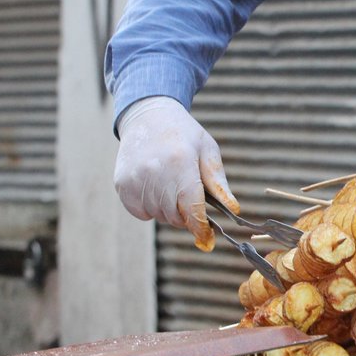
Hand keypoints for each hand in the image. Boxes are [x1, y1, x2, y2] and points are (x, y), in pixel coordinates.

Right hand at [114, 96, 239, 250]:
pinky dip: (149, 207)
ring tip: (170, 185)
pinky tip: (154, 187)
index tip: (206, 238)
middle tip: (187, 194)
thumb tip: (233, 210)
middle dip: (185, 214)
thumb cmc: (184, 135)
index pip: (191, 208)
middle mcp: (154, 172)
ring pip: (158, 216)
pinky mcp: (121, 184)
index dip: (200, 227)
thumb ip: (218, 183)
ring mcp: (134, 179)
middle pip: (174, 216)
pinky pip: (140, 212)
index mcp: (180, 163)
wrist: (147, 117)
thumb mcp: (208, 151)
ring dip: (168, 210)